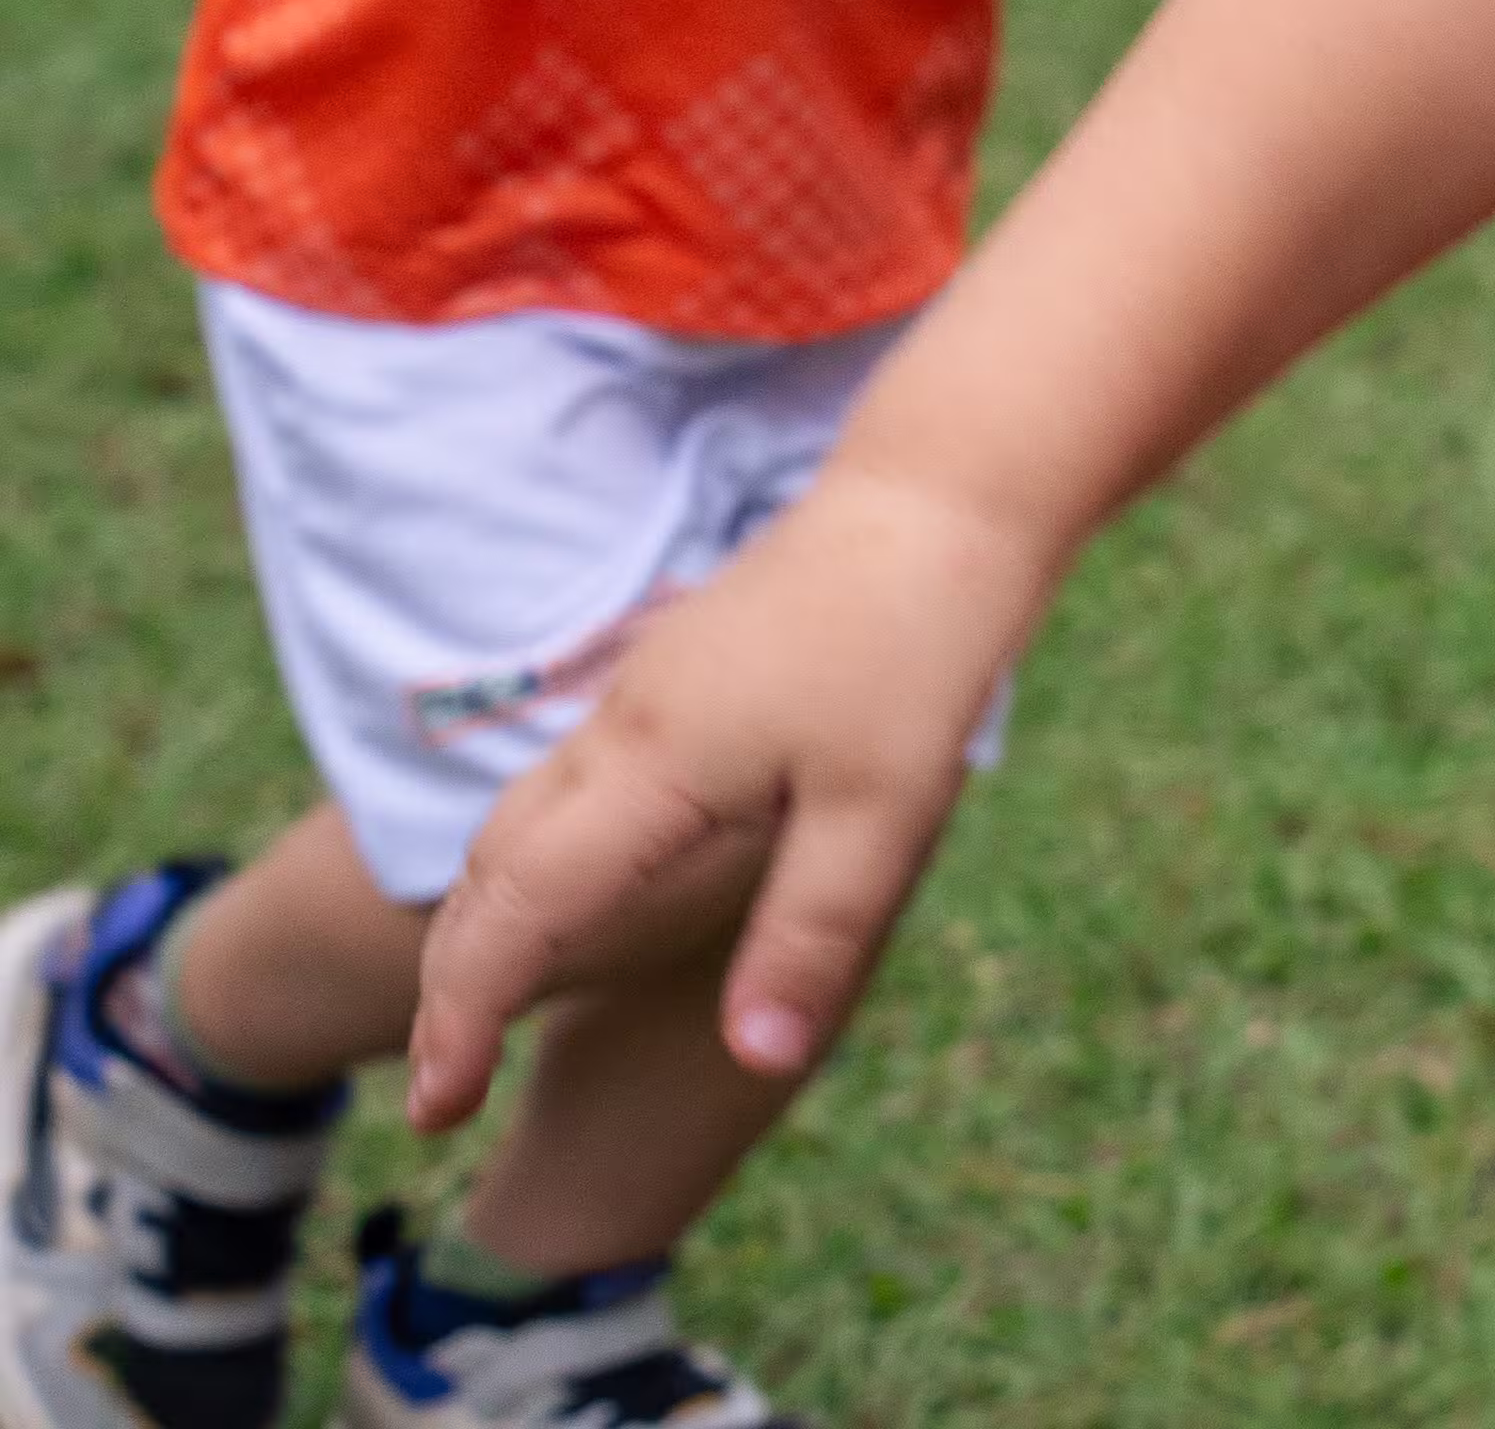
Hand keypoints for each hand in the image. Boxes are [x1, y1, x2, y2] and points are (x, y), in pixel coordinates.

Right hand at [404, 466, 1044, 1120]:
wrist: (941, 496)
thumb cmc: (919, 646)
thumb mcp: (886, 810)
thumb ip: (811, 936)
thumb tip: (755, 1061)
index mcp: (654, 765)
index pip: (518, 913)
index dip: (465, 1016)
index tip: (439, 1112)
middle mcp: (623, 729)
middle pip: (492, 870)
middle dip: (453, 986)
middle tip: (442, 1096)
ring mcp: (645, 694)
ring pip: (520, 820)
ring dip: (485, 920)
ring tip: (478, 1013)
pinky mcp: (678, 675)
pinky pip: (566, 785)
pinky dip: (531, 861)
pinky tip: (565, 892)